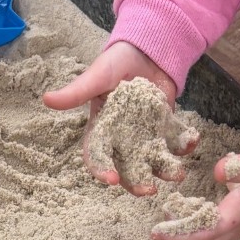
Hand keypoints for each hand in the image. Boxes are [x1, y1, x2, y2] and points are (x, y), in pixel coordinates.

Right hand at [44, 40, 189, 188]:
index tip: (112, 180)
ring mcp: (146, 136)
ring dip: (165, 170)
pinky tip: (192, 143)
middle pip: (127, 169)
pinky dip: (184, 145)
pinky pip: (175, 143)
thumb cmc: (117, 61)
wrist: (147, 48)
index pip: (97, 156)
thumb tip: (47, 99)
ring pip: (153, 161)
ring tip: (177, 175)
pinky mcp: (166, 128)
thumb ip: (77, 92)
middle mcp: (123, 139)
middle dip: (137, 182)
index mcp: (102, 130)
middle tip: (149, 191)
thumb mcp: (97, 75)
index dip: (102, 169)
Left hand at [151, 149, 239, 239]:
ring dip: (193, 233)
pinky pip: (224, 228)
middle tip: (161, 227)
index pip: (201, 232)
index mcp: (239, 214)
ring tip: (176, 217)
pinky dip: (207, 224)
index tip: (155, 233)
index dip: (176, 234)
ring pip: (214, 238)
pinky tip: (202, 208)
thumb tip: (216, 170)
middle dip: (181, 238)